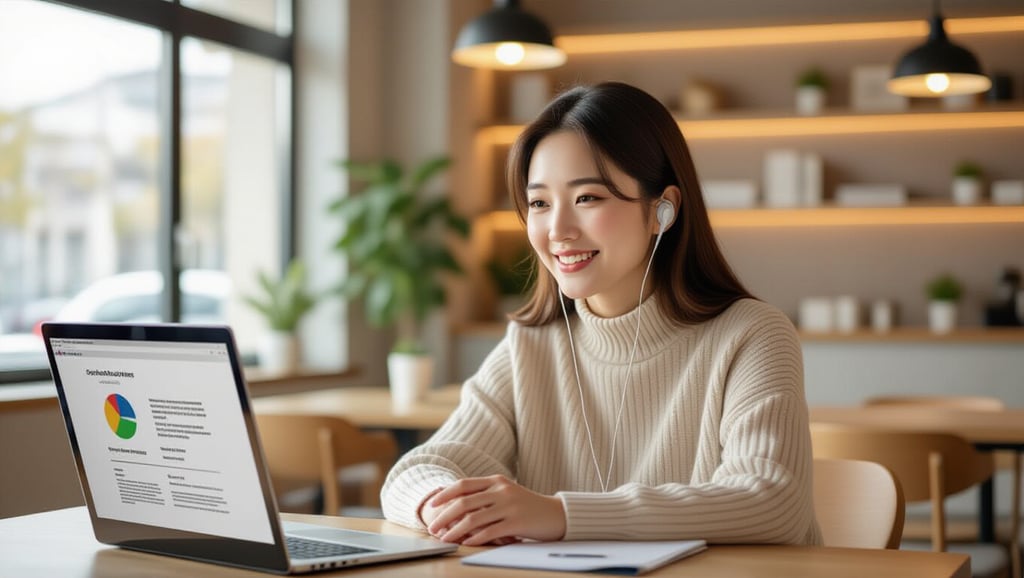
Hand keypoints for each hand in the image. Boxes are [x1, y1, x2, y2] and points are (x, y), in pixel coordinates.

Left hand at [423, 475, 565, 545]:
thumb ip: (486, 494)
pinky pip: (489, 531)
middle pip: (464, 502)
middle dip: (444, 516)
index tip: (432, 504)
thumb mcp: (507, 493)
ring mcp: (509, 505)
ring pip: (473, 519)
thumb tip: (457, 503)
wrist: (556, 513)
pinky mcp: (517, 522)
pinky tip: (465, 544)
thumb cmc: (528, 506)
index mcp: (496, 480)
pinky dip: (474, 539)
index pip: (463, 485)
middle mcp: (501, 490)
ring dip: (455, 531)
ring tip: (444, 539)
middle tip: (433, 528)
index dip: (445, 494)